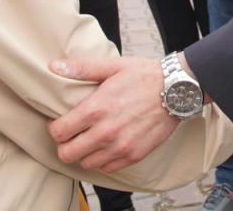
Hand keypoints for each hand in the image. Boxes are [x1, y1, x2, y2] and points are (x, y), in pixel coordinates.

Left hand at [48, 56, 177, 171]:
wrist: (177, 90)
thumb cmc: (145, 76)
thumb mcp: (112, 66)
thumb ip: (81, 68)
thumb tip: (54, 65)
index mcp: (96, 108)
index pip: (58, 132)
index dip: (55, 128)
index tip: (61, 123)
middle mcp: (106, 132)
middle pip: (67, 154)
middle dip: (64, 145)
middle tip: (71, 135)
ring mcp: (121, 147)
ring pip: (86, 163)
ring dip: (83, 153)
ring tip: (89, 140)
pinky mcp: (134, 155)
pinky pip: (107, 168)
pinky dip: (102, 160)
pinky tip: (106, 146)